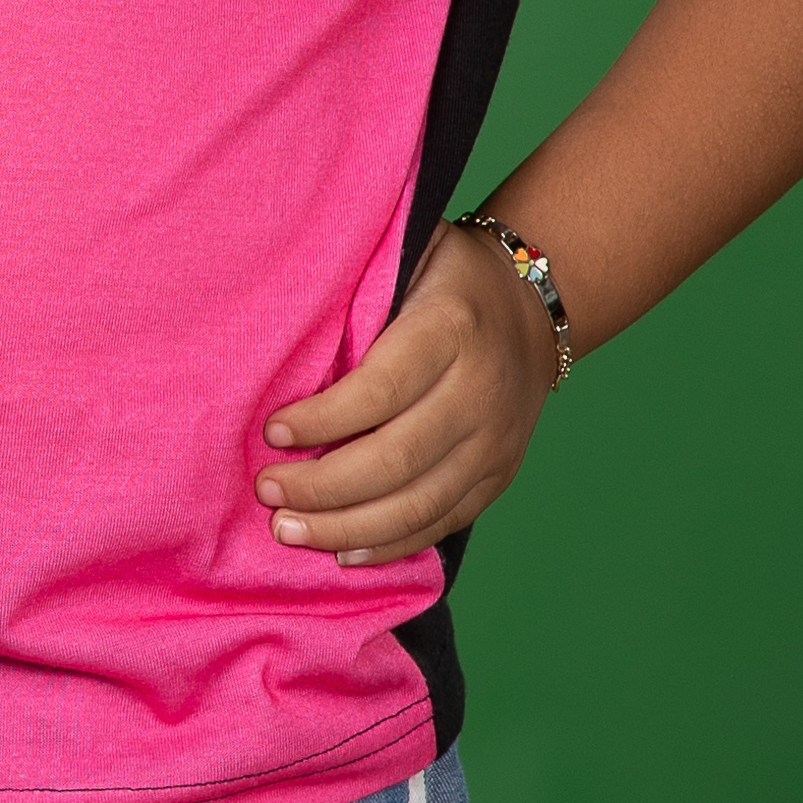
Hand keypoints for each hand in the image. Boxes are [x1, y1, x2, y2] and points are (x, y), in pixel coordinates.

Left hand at [253, 223, 557, 564]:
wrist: (534, 304)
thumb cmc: (443, 278)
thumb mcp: (409, 252)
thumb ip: (359, 287)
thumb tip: (279, 331)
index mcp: (452, 328)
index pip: (381, 390)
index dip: (323, 420)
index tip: (272, 431)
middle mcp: (481, 390)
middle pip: (397, 458)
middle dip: (323, 485)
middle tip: (268, 490)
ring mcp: (496, 441)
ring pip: (418, 503)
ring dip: (346, 526)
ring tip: (288, 528)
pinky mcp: (499, 475)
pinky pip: (442, 522)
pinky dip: (390, 544)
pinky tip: (342, 551)